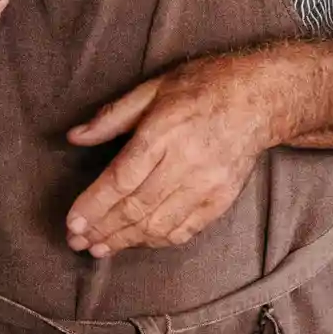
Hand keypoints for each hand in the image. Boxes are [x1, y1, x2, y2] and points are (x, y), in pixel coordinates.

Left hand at [65, 50, 275, 257]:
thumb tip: (74, 136)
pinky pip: (184, 230)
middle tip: (76, 242)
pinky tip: (137, 242)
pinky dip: (157, 240)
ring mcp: (206, 185)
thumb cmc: (202, 85)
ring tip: (99, 248)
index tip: (72, 223)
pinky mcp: (221, 200)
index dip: (94, 206)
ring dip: (125, 240)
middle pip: (136, 208)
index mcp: (163, 132)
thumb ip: (112, 116)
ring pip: (158, 225)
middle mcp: (185, 163)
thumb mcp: (153, 88)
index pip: (120, 180)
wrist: (260, 98)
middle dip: (102, 229)